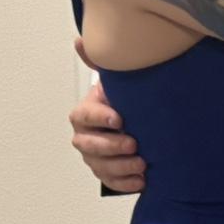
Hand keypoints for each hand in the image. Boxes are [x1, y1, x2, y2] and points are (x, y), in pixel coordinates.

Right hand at [69, 70, 145, 192]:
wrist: (137, 119)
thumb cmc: (125, 99)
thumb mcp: (117, 81)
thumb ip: (102, 63)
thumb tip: (81, 40)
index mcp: (85, 113)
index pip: (85, 116)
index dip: (100, 118)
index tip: (120, 119)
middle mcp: (85, 136)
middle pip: (89, 145)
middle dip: (111, 147)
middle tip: (134, 145)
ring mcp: (94, 157)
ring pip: (100, 166)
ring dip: (120, 168)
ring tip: (142, 165)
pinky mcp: (107, 173)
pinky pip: (111, 182)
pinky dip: (126, 183)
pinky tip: (142, 181)